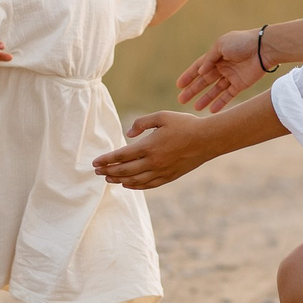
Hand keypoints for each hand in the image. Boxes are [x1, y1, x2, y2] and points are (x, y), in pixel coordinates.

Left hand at [93, 112, 217, 188]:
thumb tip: (128, 134)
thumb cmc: (185, 124)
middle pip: (124, 170)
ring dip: (119, 180)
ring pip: (134, 180)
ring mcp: (161, 172)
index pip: (121, 156)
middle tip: (96, 172)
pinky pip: (148, 185)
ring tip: (108, 179)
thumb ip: (142, 123)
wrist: (207, 140)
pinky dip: (135, 186)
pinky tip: (128, 184)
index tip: (95, 162)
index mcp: (149, 146)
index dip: (106, 160)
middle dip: (108, 171)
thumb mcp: (162, 116)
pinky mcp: (169, 177)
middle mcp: (153, 162)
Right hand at [177, 26, 267, 113]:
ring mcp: (231, 76)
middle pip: (204, 81)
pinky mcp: (240, 84)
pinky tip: (211, 110)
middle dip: (193, 90)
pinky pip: (228, 95)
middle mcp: (222, 66)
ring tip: (195, 108)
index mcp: (216, 55)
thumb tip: (200, 72)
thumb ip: (209, 59)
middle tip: (181, 100)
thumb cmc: (241, 43)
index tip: (179, 85)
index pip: (199, 67)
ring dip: (205, 99)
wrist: (263, 48)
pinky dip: (220, 103)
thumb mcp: (221, 45)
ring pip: (215, 90)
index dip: (189, 76)